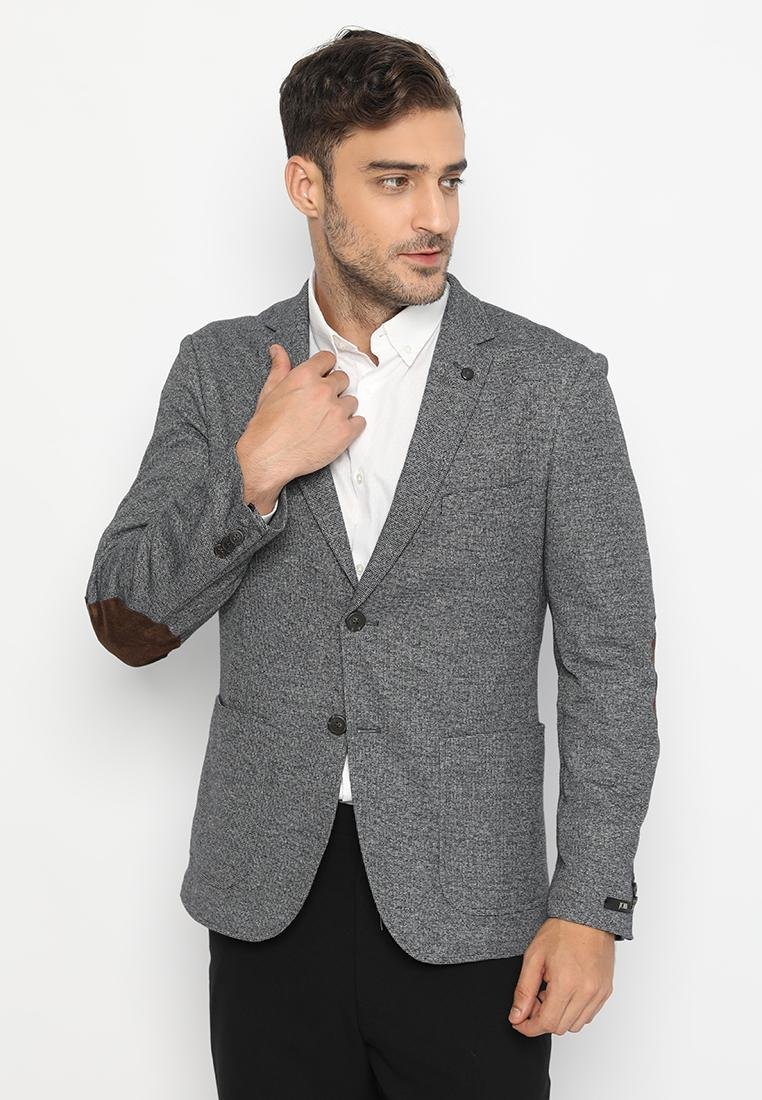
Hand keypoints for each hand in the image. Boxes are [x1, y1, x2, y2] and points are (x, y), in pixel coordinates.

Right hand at [235, 343, 366, 507]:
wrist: (267, 458)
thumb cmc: (265, 428)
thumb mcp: (269, 392)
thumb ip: (279, 368)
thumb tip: (278, 350)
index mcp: (305, 376)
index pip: (328, 358)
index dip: (325, 368)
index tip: (323, 377)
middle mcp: (323, 390)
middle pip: (343, 379)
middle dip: (334, 389)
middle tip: (321, 404)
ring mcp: (336, 411)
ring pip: (352, 401)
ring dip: (343, 409)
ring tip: (326, 421)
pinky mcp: (345, 432)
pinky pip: (360, 422)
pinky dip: (352, 427)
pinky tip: (336, 432)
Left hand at [507, 917, 614, 1035]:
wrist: (586, 917)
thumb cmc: (561, 931)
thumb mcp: (534, 957)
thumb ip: (524, 990)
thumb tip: (516, 1016)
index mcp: (567, 983)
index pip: (547, 1023)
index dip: (529, 1027)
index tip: (519, 1022)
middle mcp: (587, 992)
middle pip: (561, 1027)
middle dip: (542, 1019)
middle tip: (534, 999)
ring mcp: (599, 993)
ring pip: (576, 1025)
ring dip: (559, 1016)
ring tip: (551, 992)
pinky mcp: (606, 991)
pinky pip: (589, 1015)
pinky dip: (574, 1011)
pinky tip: (565, 992)